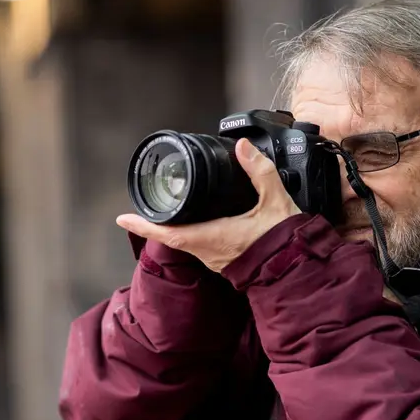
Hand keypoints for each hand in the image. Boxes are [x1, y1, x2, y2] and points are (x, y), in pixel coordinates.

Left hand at [116, 138, 302, 272]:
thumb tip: (243, 148)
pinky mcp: (224, 260)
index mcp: (213, 237)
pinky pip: (199, 245)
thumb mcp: (275, 201)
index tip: (122, 218)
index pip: (167, 233)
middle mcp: (208, 251)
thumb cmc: (284, 243)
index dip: (143, 225)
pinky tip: (195, 222)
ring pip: (185, 241)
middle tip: (138, 209)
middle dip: (153, 223)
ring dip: (171, 228)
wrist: (298, 271)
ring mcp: (215, 259)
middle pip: (171, 236)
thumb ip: (259, 172)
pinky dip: (190, 233)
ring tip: (162, 212)